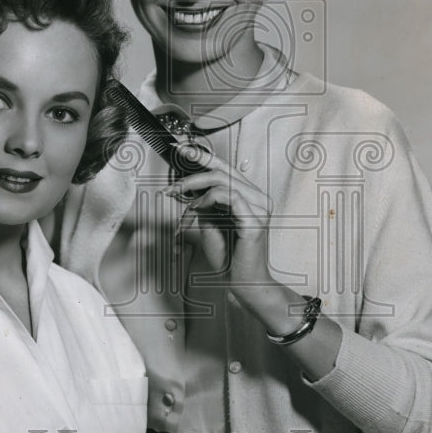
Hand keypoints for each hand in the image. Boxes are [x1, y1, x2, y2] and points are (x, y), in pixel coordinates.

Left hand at [164, 145, 274, 296]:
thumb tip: (189, 185)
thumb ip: (204, 203)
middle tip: (171, 182)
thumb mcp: (211, 223)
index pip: (225, 167)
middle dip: (192, 172)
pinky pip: (229, 197)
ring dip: (194, 187)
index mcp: (251, 196)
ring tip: (178, 198)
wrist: (243, 283)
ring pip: (223, 181)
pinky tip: (195, 209)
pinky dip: (207, 200)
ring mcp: (259, 208)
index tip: (180, 149)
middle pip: (223, 170)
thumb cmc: (229, 257)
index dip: (202, 155)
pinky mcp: (255, 220)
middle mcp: (258, 198)